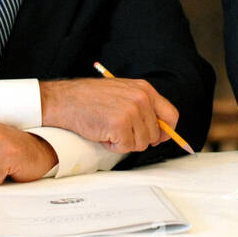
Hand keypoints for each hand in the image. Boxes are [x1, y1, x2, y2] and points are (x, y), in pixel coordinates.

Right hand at [39, 77, 177, 152]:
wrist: (66, 100)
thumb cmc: (90, 98)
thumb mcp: (123, 92)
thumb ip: (142, 106)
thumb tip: (159, 130)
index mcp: (145, 89)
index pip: (171, 115)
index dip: (167, 131)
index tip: (159, 139)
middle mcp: (142, 99)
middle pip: (155, 134)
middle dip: (139, 139)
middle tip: (120, 131)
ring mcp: (132, 111)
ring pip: (141, 143)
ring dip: (125, 142)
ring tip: (109, 129)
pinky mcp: (120, 125)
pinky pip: (125, 147)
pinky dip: (113, 146)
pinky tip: (103, 133)